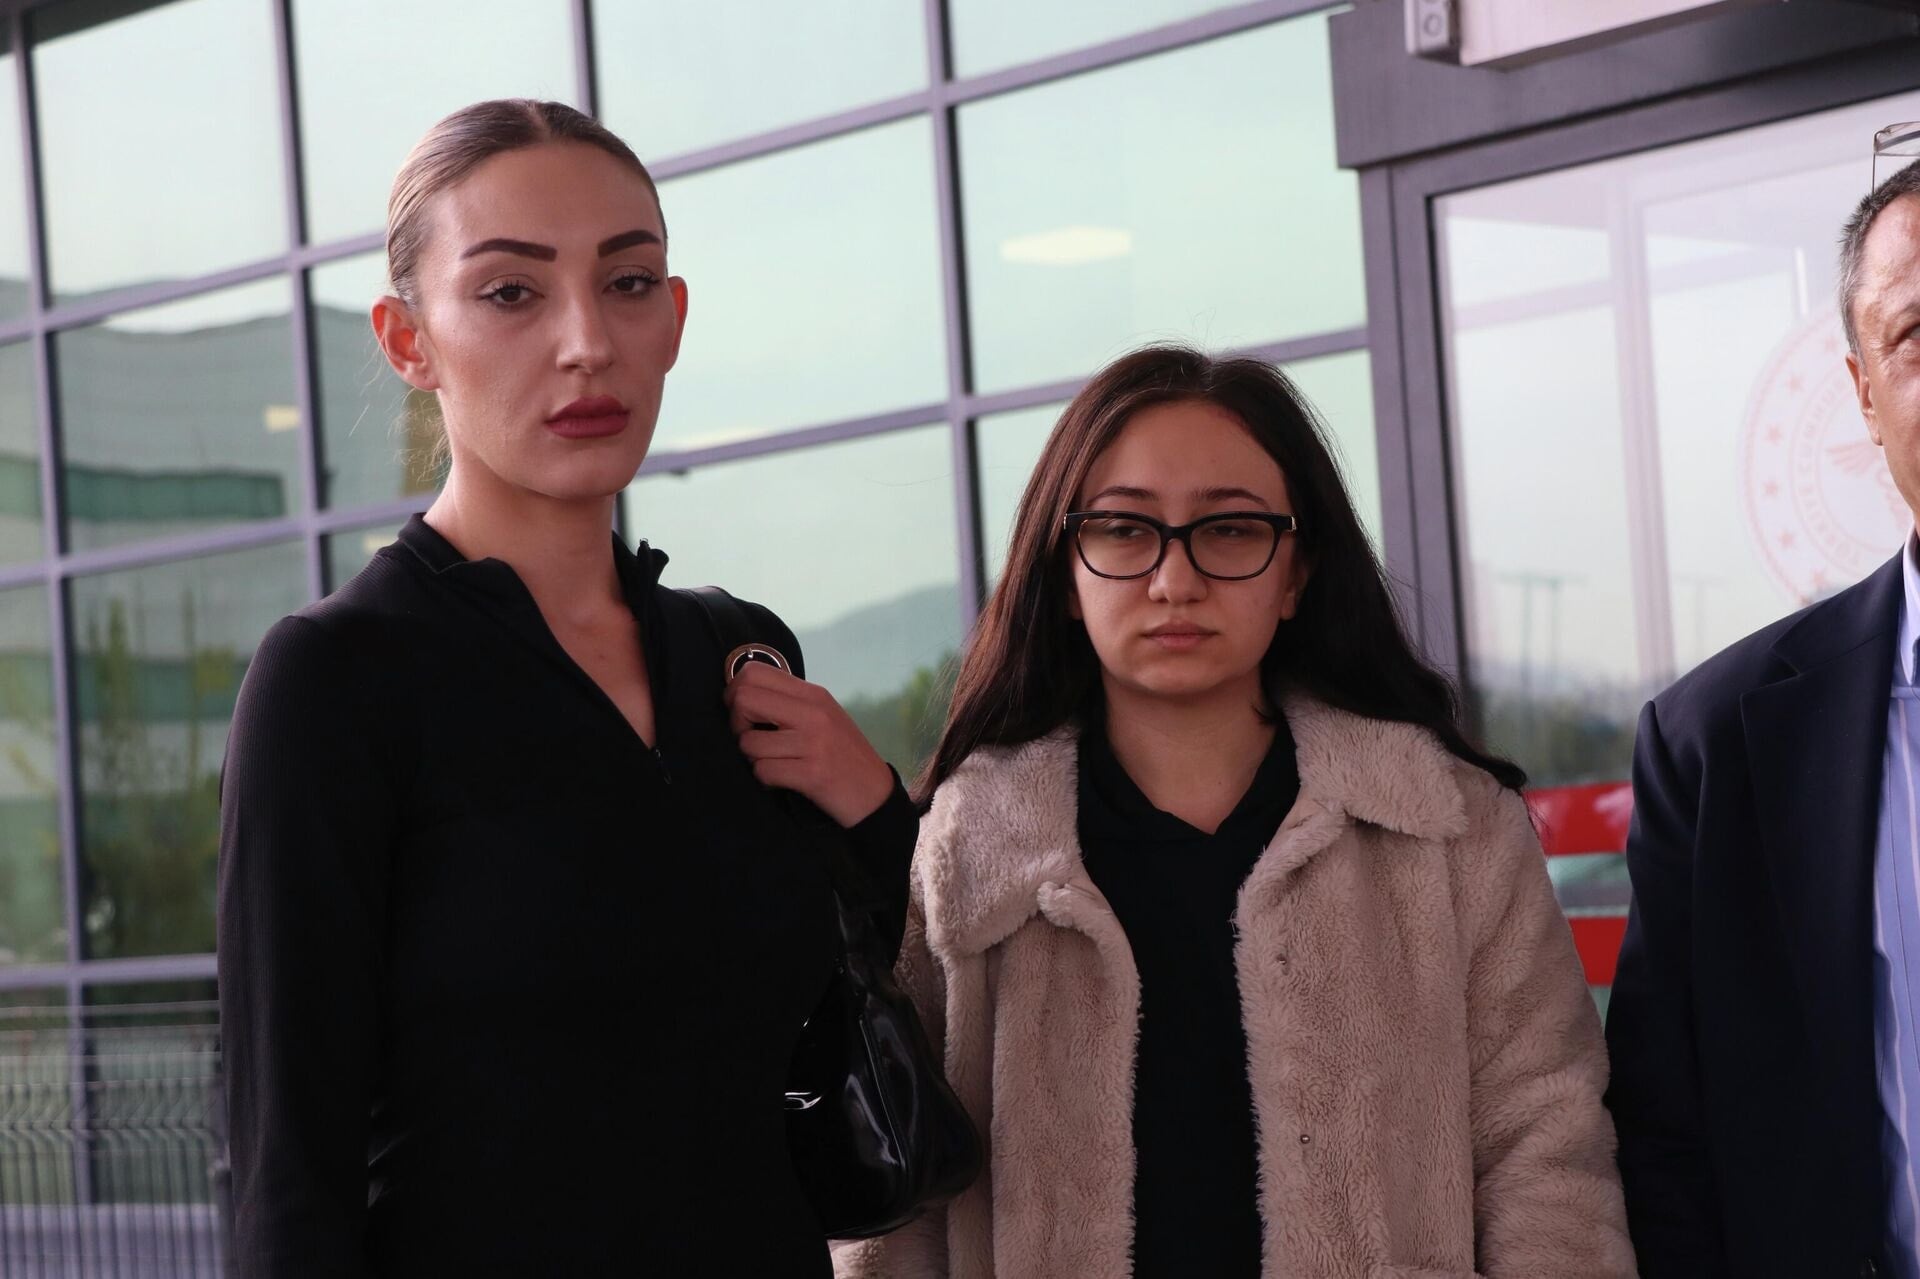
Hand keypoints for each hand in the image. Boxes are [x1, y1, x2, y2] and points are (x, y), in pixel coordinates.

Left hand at [723, 660, 894, 827]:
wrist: (874, 793)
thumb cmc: (843, 754)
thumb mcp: (822, 716)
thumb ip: (789, 702)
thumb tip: (742, 693)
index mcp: (813, 694)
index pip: (755, 672)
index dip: (735, 692)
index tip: (743, 713)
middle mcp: (813, 713)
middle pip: (744, 699)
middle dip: (736, 723)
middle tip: (751, 737)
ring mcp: (813, 743)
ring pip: (749, 742)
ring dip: (752, 758)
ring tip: (774, 763)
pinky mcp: (812, 773)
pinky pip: (763, 771)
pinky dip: (765, 780)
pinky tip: (781, 780)